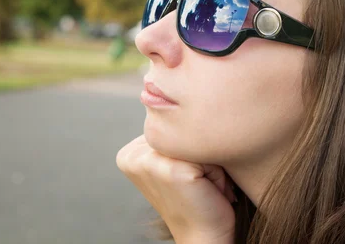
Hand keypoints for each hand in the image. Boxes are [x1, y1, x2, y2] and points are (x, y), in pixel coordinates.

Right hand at [116, 135, 235, 243]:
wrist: (203, 235)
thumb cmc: (195, 198)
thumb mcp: (174, 161)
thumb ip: (173, 137)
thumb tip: (184, 113)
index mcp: (129, 153)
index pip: (172, 125)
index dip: (186, 148)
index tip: (183, 176)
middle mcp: (133, 155)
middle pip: (183, 128)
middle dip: (197, 152)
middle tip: (195, 183)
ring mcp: (150, 161)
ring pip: (196, 138)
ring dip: (208, 161)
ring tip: (201, 185)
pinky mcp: (172, 170)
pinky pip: (208, 152)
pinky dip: (216, 171)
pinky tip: (207, 189)